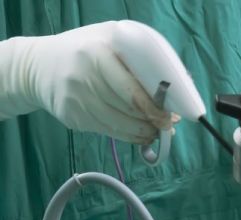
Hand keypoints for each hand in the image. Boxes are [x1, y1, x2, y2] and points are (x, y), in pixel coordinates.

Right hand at [16, 22, 172, 142]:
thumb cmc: (85, 51)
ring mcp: (76, 101)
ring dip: (143, 133)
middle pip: (129, 112)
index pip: (132, 92)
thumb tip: (179, 83)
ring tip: (155, 131)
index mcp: (97, 54)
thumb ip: (139, 56)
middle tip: (167, 125)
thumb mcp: (110, 39)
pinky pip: (108, 132)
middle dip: (153, 122)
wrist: (38, 66)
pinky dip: (128, 136)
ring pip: (120, 127)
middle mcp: (84, 78)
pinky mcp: (72, 119)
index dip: (154, 109)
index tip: (170, 116)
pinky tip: (137, 132)